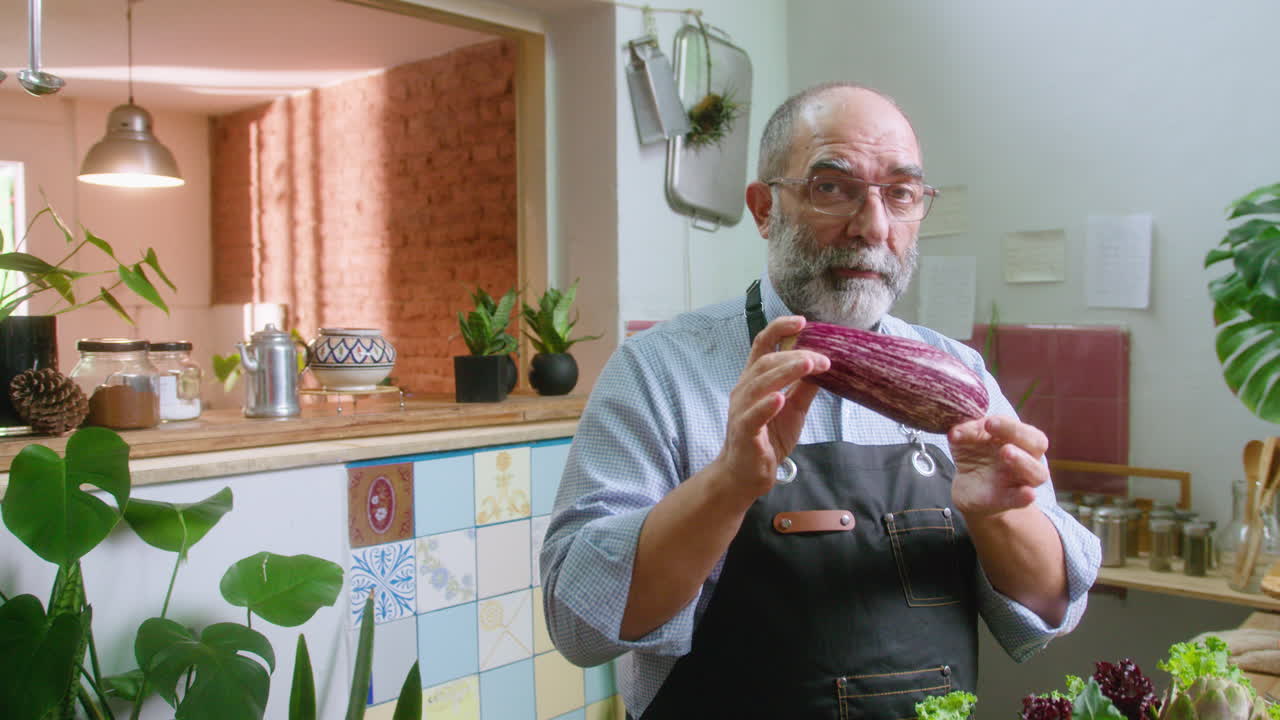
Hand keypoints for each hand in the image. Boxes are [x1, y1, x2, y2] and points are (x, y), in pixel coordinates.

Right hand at [715, 316, 829, 497]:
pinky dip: (766, 406)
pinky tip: (779, 398)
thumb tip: (827, 363)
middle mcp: (744, 390)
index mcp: (755, 380)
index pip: (762, 345)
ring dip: (785, 372)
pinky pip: (752, 416)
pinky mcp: (743, 432)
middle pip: (766, 362)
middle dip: (795, 355)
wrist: (748, 474)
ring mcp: (741, 411)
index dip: (779, 329)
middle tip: (823, 358)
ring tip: (808, 364)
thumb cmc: (769, 437)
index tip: (802, 321)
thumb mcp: (794, 408)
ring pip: (759, 384)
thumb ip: (805, 387)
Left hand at [948, 415, 1049, 518]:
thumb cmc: (975, 455)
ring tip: (1006, 453)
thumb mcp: (967, 439)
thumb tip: (955, 433)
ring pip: (1037, 473)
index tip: (988, 422)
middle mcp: (1026, 458)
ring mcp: (1020, 481)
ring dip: (1023, 461)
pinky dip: (1023, 497)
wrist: (968, 487)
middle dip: (1017, 434)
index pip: (1025, 428)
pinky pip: (1021, 500)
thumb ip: (965, 432)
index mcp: (1018, 439)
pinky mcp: (1008, 500)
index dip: (1009, 424)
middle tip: (993, 428)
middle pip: (1037, 445)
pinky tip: (1027, 493)